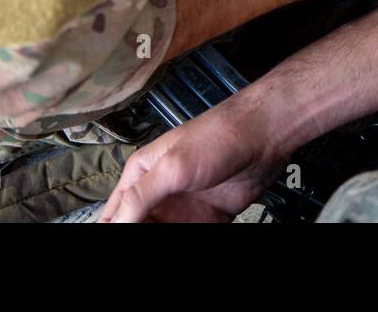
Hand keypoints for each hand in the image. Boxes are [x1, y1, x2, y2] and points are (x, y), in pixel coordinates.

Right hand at [101, 92, 283, 222]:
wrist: (265, 137)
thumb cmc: (216, 138)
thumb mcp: (172, 167)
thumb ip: (140, 197)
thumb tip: (115, 225)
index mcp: (141, 175)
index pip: (114, 214)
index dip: (113, 228)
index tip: (114, 240)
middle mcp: (159, 193)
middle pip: (138, 225)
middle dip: (140, 233)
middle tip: (158, 230)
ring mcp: (184, 208)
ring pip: (164, 234)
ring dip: (163, 239)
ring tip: (180, 229)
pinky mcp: (208, 218)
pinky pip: (192, 238)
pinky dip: (190, 241)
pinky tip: (195, 236)